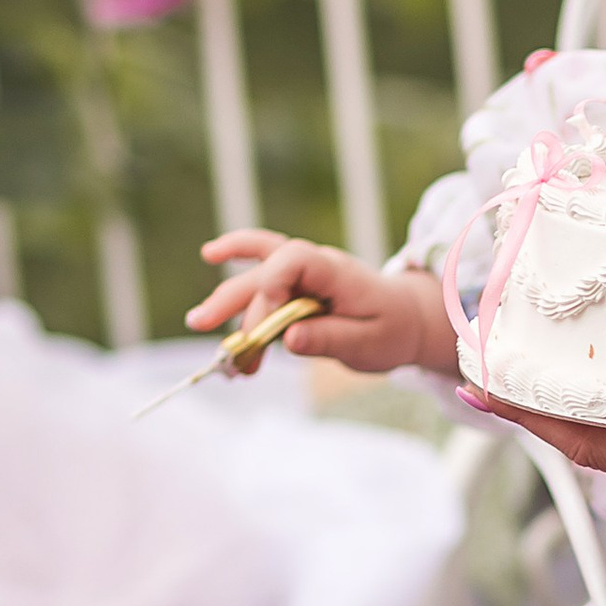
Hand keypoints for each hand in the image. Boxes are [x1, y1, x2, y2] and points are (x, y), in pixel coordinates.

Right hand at [188, 230, 453, 376]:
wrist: (405, 320)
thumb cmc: (390, 330)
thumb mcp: (368, 343)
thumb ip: (330, 339)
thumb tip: (289, 340)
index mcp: (337, 272)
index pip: (295, 259)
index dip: (272, 283)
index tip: (266, 324)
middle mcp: (314, 265)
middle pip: (264, 271)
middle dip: (232, 300)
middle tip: (201, 325)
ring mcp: (301, 273)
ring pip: (255, 281)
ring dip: (231, 311)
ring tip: (213, 345)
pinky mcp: (293, 286)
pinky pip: (260, 273)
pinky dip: (238, 279)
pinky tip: (210, 268)